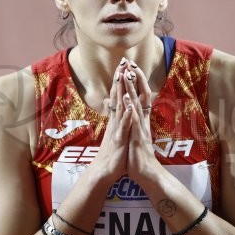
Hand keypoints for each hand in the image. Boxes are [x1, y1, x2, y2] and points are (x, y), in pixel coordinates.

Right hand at [86, 58, 132, 183]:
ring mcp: (116, 129)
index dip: (120, 80)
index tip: (123, 65)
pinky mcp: (119, 140)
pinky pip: (123, 127)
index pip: (118, 95)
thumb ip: (113, 116)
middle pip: (117, 97)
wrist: (103, 171)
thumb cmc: (111, 152)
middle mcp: (115, 121)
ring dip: (121, 92)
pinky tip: (130, 107)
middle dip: (120, 80)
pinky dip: (127, 116)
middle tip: (122, 62)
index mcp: (116, 119)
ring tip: (123, 77)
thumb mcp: (113, 131)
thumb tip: (110, 103)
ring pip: (119, 108)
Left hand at [122, 61, 160, 183]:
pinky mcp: (138, 138)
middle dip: (136, 79)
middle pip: (141, 96)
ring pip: (137, 105)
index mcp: (140, 120)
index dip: (136, 82)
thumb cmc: (139, 156)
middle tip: (131, 62)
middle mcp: (142, 121)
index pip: (140, 96)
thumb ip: (132, 122)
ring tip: (129, 74)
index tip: (130, 66)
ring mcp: (140, 128)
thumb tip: (130, 111)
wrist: (147, 173)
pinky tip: (127, 99)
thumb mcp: (134, 136)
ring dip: (133, 90)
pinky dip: (131, 110)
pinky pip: (134, 121)